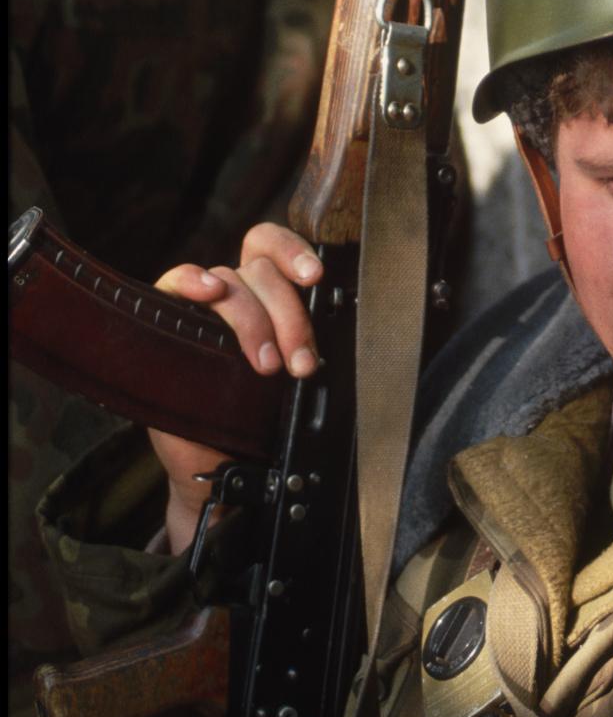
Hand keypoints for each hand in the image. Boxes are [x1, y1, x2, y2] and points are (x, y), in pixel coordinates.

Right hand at [149, 224, 323, 555]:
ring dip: (253, 321)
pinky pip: (174, 282)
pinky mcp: (169, 318)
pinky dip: (192, 281)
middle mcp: (235, 293)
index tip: (316, 277)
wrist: (224, 466)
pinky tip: (210, 293)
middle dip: (288, 317)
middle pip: (262, 272)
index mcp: (268, 297)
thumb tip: (338, 339)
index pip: (278, 250)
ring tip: (267, 366)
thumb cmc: (263, 419)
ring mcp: (201, 306)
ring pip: (229, 281)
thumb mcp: (295, 376)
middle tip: (299, 363)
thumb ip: (308, 345)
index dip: (296, 252)